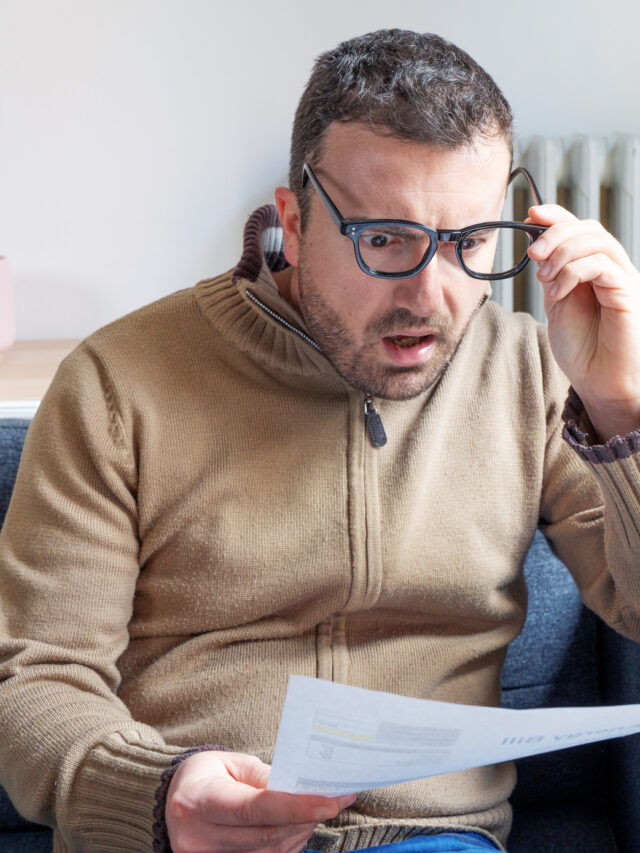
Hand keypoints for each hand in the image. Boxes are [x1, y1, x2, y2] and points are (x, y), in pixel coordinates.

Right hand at [165, 750, 356, 852]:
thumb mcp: (231, 763)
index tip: (330, 800)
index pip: (254, 808)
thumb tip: (304, 788)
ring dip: (301, 832)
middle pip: (265, 835)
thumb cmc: (205, 774)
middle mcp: (198, 837)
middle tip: (337, 799)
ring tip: (322, 809)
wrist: (174, 800)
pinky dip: (286, 845)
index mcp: (199, 800)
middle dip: (307, 817)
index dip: (295, 806)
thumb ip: (265, 778)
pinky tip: (301, 826)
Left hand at [527, 204, 639, 439]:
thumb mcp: (557, 302)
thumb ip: (551, 272)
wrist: (598, 380)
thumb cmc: (580, 347)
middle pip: (587, 228)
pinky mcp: (626, 292)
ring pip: (596, 240)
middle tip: (532, 255)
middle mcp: (611, 267)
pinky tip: (557, 292)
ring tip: (544, 278)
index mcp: (592, 266)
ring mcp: (621, 278)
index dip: (556, 216)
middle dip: (555, 234)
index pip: (578, 227)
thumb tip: (535, 242)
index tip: (530, 215)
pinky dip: (573, 272)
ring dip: (562, 253)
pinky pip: (602, 264)